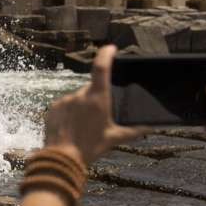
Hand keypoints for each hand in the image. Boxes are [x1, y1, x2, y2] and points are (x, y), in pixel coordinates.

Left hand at [43, 45, 147, 164]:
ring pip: (77, 98)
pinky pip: (64, 106)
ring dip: (82, 107)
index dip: (106, 54)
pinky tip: (71, 127)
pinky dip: (69, 113)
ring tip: (83, 127)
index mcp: (97, 99)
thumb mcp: (115, 138)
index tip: (111, 48)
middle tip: (99, 116)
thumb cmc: (91, 147)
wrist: (61, 158)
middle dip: (96, 97)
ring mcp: (64, 101)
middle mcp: (79, 95)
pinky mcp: (52, 108)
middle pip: (91, 88)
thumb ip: (135, 130)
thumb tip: (153, 126)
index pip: (101, 68)